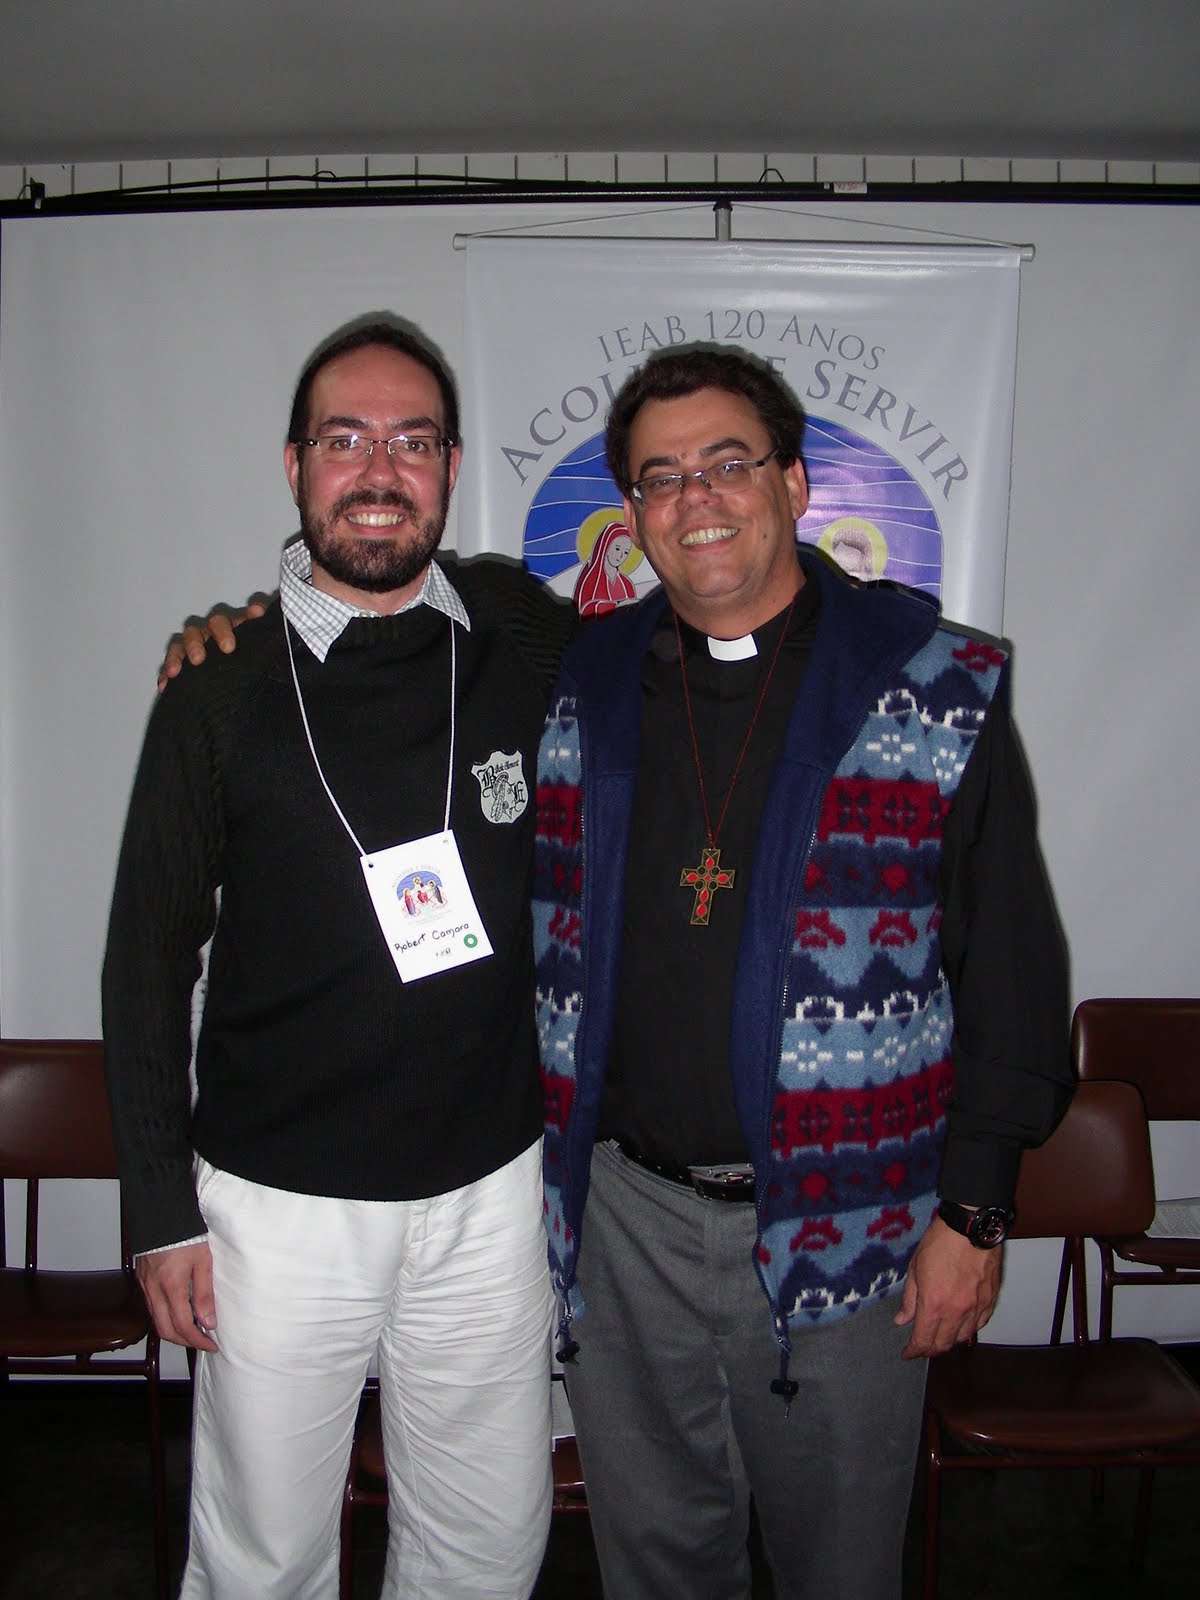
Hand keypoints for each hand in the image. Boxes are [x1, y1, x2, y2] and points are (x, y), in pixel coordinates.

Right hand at [135, 1241, 219, 1350]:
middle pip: (165, 1330)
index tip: (212, 1345)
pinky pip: (151, 1307)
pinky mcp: (142, 1279)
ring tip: (193, 1331)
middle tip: (203, 1343)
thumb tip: (209, 1322)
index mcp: (171, 1286)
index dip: (198, 1341)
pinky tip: (177, 1313)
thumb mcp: (203, 1261)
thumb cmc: (186, 1233)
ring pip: (156, 1320)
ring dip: (174, 1331)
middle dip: (184, 1342)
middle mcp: (154, 1290)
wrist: (162, 1212)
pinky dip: (164, 1317)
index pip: (183, 1326)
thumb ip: (204, 1294)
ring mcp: (145, 1285)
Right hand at [156, 596, 268, 690]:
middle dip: (218, 633)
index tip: (258, 613)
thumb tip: (282, 627)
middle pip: (214, 623)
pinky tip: (165, 684)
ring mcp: (198, 643)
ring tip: (181, 669)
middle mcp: (216, 632)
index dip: (250, 612)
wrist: (233, 690)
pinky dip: (167, 671)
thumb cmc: (249, 665)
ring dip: (183, 652)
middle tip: (227, 649)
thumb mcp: (263, 654)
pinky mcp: (182, 661)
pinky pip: (171, 661)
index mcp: (239, 628)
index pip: (245, 615)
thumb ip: (273, 640)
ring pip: (186, 638)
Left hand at [893, 1214, 1000, 1359]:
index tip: (908, 1353)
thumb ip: (910, 1299)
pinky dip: (968, 1330)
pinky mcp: (990, 1300)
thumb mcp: (915, 1268)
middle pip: (944, 1344)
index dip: (914, 1351)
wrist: (970, 1226)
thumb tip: (902, 1319)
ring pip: (963, 1338)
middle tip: (921, 1346)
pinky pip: (980, 1324)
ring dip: (949, 1342)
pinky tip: (961, 1326)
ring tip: (940, 1337)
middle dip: (930, 1350)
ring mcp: (976, 1307)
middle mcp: (957, 1311)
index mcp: (934, 1304)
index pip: (923, 1341)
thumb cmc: (940, 1242)